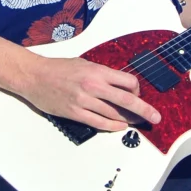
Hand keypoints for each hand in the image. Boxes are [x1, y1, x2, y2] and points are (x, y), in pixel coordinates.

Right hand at [18, 55, 161, 131]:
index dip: (137, 90)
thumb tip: (118, 85)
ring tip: (136, 122)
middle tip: (155, 117)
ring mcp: (84, 101)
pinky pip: (100, 123)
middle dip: (145, 110)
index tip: (137, 95)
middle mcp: (93, 86)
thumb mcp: (84, 63)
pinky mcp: (75, 113)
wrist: (35, 76)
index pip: (128, 82)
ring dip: (129, 120)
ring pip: (115, 115)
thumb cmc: (58, 68)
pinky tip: (120, 126)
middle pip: (127, 101)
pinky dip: (113, 126)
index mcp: (97, 71)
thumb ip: (102, 74)